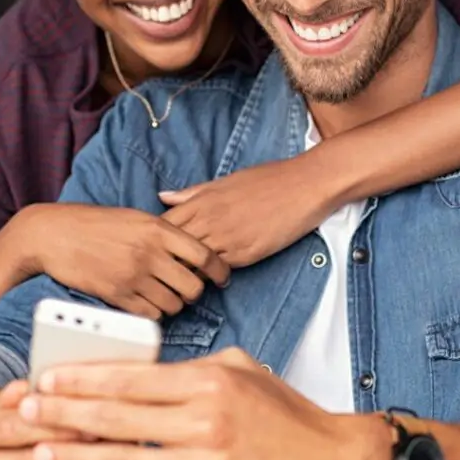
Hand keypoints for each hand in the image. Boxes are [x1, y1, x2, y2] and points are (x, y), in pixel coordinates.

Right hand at [5, 204, 229, 318]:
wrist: (54, 234)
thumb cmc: (96, 223)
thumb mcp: (136, 217)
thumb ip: (164, 232)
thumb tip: (193, 249)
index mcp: (158, 229)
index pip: (205, 254)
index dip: (219, 270)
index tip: (222, 277)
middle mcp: (150, 253)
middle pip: (193, 286)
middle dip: (194, 291)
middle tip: (186, 289)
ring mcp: (133, 276)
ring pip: (174, 304)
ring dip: (174, 304)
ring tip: (164, 296)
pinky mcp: (117, 295)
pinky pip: (150, 315)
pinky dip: (153, 313)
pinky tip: (146, 304)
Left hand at [18, 348, 395, 459]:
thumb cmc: (286, 415)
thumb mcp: (242, 370)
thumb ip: (190, 370)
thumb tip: (139, 374)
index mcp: (211, 382)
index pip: (132, 378)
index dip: (83, 379)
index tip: (48, 379)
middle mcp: (207, 422)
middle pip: (118, 418)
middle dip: (65, 414)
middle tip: (27, 412)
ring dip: (79, 458)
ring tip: (44, 452)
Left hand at [160, 154, 333, 268]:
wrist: (304, 186)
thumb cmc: (268, 179)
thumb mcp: (226, 181)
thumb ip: (193, 193)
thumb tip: (163, 197)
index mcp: (202, 200)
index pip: (163, 225)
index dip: (155, 239)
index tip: (154, 247)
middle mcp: (210, 220)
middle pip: (173, 248)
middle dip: (165, 260)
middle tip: (161, 271)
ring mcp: (226, 238)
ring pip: (192, 263)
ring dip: (186, 272)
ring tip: (182, 280)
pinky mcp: (245, 254)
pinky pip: (218, 269)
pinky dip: (210, 275)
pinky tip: (210, 277)